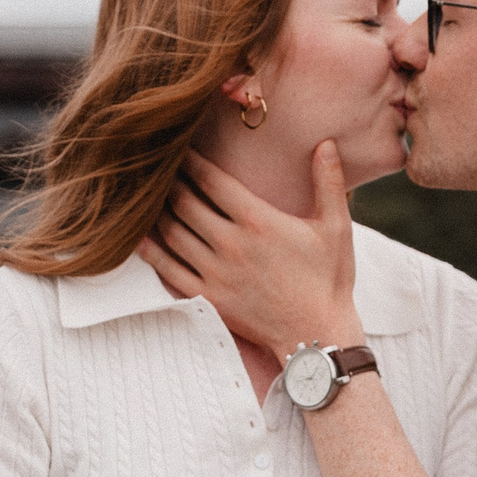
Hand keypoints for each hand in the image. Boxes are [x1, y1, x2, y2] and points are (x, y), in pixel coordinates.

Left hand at [141, 142, 363, 354]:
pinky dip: (151, 251)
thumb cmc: (328, 279)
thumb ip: (329, 182)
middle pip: (184, 202)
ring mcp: (215, 273)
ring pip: (172, 233)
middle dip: (168, 180)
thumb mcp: (336, 227)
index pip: (211, 180)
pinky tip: (139, 237)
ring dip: (156, 211)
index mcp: (258, 221)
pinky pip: (169, 270)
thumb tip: (328, 143)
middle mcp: (231, 244)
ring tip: (147, 195)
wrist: (317, 334)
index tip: (180, 147)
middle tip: (158, 166)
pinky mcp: (208, 298)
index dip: (190, 160)